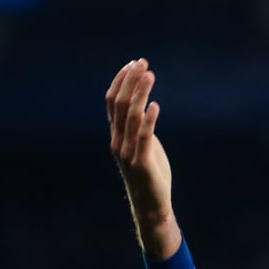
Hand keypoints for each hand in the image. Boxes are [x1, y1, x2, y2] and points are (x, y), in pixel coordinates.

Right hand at [106, 58, 180, 258]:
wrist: (151, 205)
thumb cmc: (150, 174)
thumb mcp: (142, 146)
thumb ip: (140, 128)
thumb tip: (145, 106)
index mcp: (116, 135)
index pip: (112, 101)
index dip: (122, 81)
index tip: (134, 63)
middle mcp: (118, 140)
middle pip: (120, 104)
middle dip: (131, 81)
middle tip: (142, 63)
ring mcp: (128, 151)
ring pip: (130, 116)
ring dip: (141, 93)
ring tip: (150, 75)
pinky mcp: (141, 162)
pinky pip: (143, 137)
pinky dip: (148, 120)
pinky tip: (155, 106)